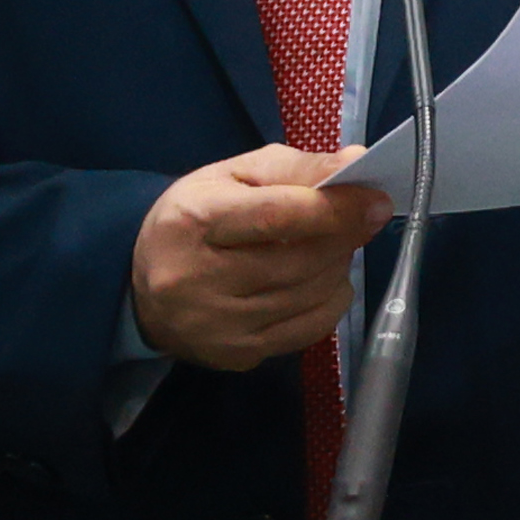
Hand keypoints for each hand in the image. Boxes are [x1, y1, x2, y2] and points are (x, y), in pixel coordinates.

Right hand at [131, 144, 393, 368]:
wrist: (142, 285)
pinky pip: (308, 330)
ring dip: (338, 266)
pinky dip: (329, 301)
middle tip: (359, 219)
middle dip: (344, 237)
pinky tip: (320, 280)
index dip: (337, 209)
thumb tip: (355, 164)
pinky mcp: (234, 356)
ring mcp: (216, 327)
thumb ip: (296, 167)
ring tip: (333, 246)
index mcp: (193, 222)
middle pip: (300, 261)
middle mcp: (197, 281)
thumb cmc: (196, 217)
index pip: (278, 217)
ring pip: (309, 295)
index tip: (377, 201)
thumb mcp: (234, 175)